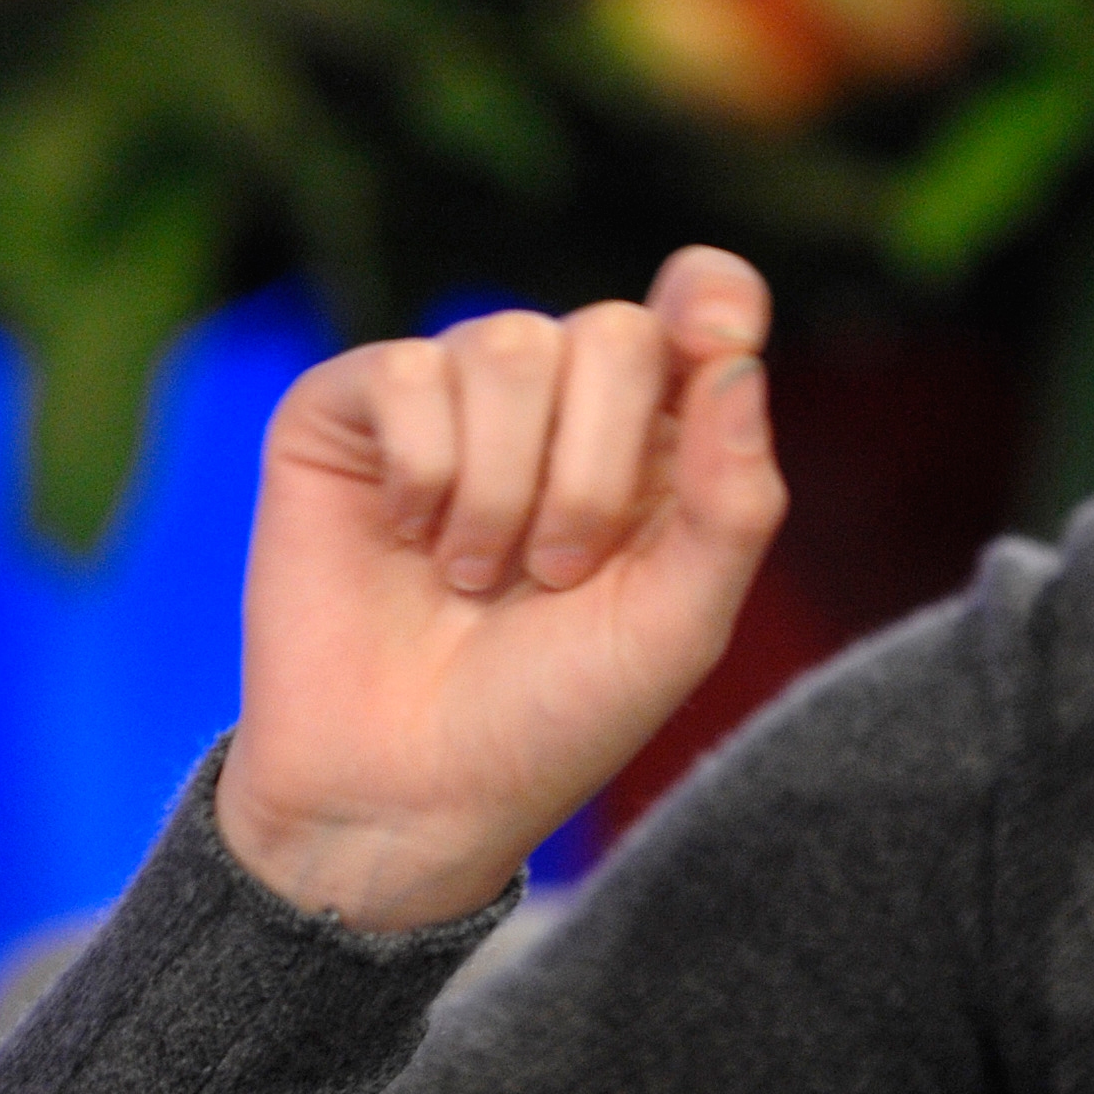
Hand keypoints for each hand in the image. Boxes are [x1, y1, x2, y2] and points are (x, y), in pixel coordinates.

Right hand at [213, 247, 788, 929]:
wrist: (404, 793)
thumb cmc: (554, 710)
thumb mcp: (681, 621)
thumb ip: (734, 497)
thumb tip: (741, 362)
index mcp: (661, 435)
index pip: (705, 299)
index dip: (713, 302)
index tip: (711, 341)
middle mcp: (563, 398)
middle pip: (617, 332)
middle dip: (598, 469)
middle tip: (559, 572)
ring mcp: (455, 395)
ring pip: (512, 345)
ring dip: (506, 488)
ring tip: (479, 577)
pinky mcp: (352, 409)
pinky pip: (410, 371)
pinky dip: (424, 472)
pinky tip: (409, 539)